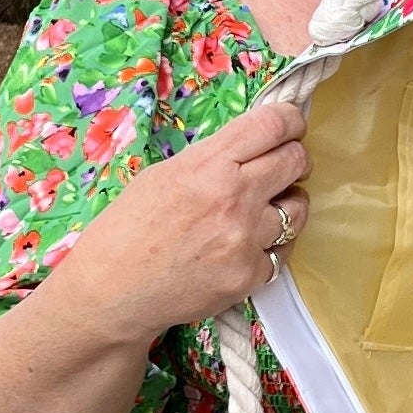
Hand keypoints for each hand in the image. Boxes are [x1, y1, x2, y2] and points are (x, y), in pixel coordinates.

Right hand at [76, 92, 309, 337]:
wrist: (113, 291)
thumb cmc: (128, 229)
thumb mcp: (163, 175)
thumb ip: (211, 160)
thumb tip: (249, 150)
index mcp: (208, 165)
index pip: (273, 125)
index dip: (291, 121)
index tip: (292, 126)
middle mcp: (234, 198)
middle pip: (297, 161)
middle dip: (294, 159)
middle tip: (282, 168)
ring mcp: (246, 239)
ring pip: (299, 208)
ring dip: (288, 204)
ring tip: (264, 211)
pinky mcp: (251, 275)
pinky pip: (284, 250)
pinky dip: (271, 245)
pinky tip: (247, 246)